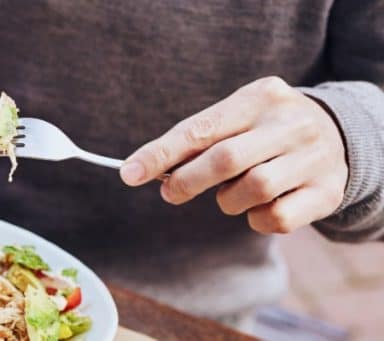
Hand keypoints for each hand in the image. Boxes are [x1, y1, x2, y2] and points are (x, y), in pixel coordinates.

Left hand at [120, 76, 348, 233]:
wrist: (340, 135)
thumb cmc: (265, 129)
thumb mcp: (237, 117)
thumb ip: (197, 138)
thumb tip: (144, 168)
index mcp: (261, 97)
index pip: (201, 128)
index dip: (162, 153)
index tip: (129, 173)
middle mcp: (292, 124)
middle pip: (225, 159)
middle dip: (187, 181)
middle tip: (170, 192)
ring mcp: (314, 158)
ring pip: (252, 190)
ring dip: (227, 200)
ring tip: (229, 193)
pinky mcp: (327, 192)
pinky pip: (275, 217)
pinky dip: (255, 219)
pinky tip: (257, 207)